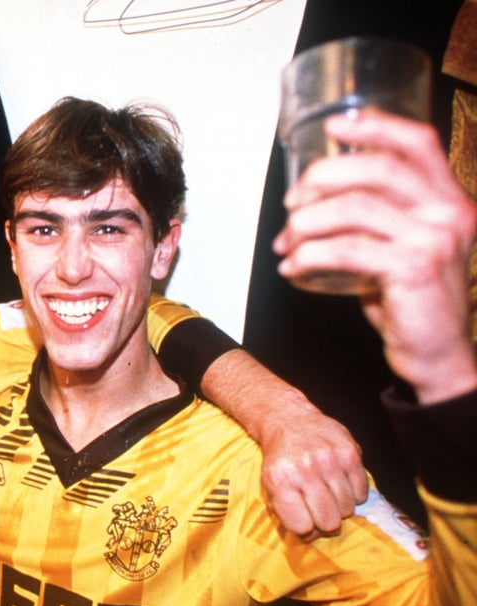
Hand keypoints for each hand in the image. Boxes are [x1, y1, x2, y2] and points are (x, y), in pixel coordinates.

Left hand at [258, 404, 368, 538]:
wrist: (289, 421)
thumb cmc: (280, 459)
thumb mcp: (269, 485)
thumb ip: (285, 512)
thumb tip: (307, 535)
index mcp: (280, 481)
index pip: (302, 527)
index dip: (306, 530)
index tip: (305, 524)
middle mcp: (305, 471)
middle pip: (329, 522)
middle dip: (325, 523)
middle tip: (320, 512)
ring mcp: (329, 461)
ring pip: (347, 509)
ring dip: (339, 507)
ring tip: (327, 493)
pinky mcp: (350, 453)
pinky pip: (362, 492)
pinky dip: (353, 493)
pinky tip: (339, 482)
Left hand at [274, 110, 476, 403]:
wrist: (434, 351)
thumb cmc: (410, 297)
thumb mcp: (402, 244)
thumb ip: (379, 213)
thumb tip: (318, 189)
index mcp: (448, 197)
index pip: (418, 142)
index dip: (376, 125)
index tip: (334, 127)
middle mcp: (448, 211)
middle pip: (376, 169)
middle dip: (321, 179)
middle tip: (291, 203)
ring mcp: (434, 240)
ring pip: (353, 208)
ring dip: (306, 224)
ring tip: (286, 243)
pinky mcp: (412, 269)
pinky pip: (345, 249)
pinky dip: (308, 255)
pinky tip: (293, 267)